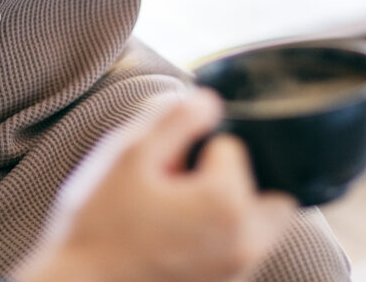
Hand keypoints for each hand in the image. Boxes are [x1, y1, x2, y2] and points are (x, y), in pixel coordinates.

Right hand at [15, 92, 294, 281]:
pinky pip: (241, 255)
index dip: (198, 150)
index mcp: (227, 204)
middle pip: (269, 189)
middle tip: (187, 188)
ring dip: (232, 212)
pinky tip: (177, 242)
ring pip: (260, 226)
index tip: (166, 172)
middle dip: (236, 179)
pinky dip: (221, 242)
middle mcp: (245, 245)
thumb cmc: (95, 230)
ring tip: (178, 218)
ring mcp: (236, 275)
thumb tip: (212, 101)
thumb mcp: (129, 154)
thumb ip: (178, 116)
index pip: (233, 147)